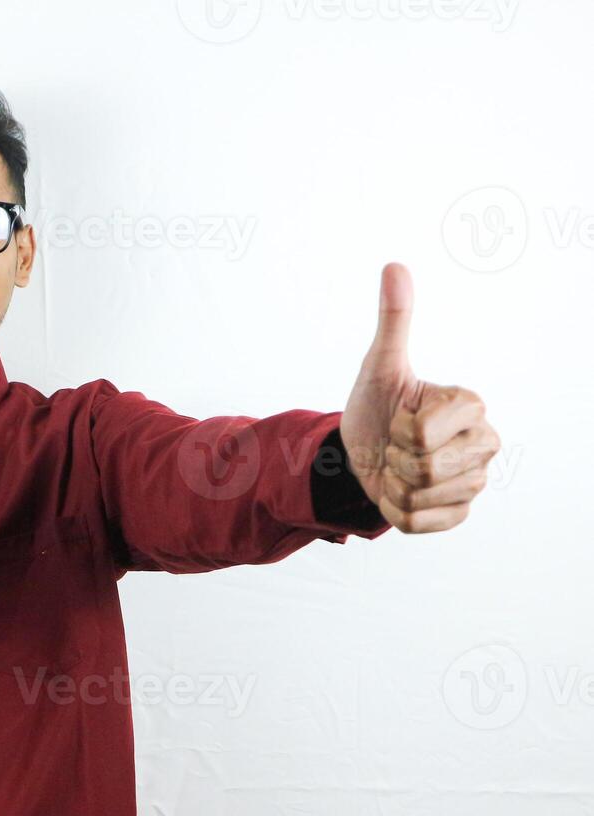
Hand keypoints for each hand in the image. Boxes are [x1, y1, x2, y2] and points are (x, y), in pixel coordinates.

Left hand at [339, 263, 498, 533]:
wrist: (359, 455)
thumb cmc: (374, 408)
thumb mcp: (378, 366)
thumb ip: (393, 321)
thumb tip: (395, 267)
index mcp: (471, 404)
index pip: (421, 433)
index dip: (397, 430)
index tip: (400, 418)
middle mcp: (484, 441)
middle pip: (423, 468)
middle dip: (394, 458)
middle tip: (396, 446)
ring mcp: (475, 480)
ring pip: (420, 496)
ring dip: (394, 484)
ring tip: (398, 467)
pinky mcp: (459, 513)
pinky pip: (419, 521)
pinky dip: (397, 510)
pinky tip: (401, 493)